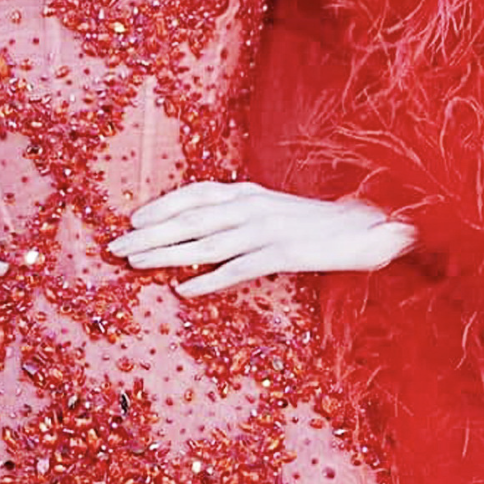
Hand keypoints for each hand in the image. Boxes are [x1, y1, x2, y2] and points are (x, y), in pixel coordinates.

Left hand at [106, 181, 415, 298]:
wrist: (369, 229)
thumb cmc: (318, 226)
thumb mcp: (274, 212)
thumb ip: (241, 218)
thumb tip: (203, 235)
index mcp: (250, 193)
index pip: (196, 194)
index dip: (162, 207)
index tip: (132, 221)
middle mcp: (253, 206)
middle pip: (190, 219)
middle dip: (150, 233)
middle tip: (115, 248)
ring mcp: (267, 230)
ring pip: (205, 243)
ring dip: (167, 254)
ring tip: (136, 265)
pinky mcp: (283, 254)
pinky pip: (238, 269)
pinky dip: (209, 280)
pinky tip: (184, 290)